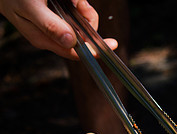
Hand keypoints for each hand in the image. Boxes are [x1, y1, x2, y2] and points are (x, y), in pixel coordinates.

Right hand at [0, 0, 117, 59]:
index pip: (75, 52)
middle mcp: (53, 36)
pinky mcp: (59, 16)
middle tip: (81, 4)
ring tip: (75, 0)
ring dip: (83, 10)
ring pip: (82, 23)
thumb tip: (70, 42)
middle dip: (87, 20)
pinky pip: (77, 13)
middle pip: (82, 36)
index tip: (111, 44)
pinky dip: (79, 4)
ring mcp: (56, 26)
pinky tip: (75, 0)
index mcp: (45, 40)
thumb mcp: (30, 9)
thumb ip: (49, 26)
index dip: (94, 50)